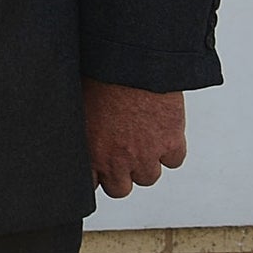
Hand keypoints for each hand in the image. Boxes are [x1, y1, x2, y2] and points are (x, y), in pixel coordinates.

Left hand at [84, 79, 186, 197]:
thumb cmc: (98, 77)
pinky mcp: (171, 143)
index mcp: (90, 150)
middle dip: (120, 175)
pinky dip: (169, 150)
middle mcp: (117, 159)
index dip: (96, 174)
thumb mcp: (79, 105)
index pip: (91, 184)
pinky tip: (160, 133)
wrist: (131, 63)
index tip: (98, 167)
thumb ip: (82, 129)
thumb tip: (79, 135)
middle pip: (120, 189)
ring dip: (145, 163)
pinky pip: (173, 161)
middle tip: (119, 156)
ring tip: (139, 141)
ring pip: (148, 177)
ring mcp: (146, 154)